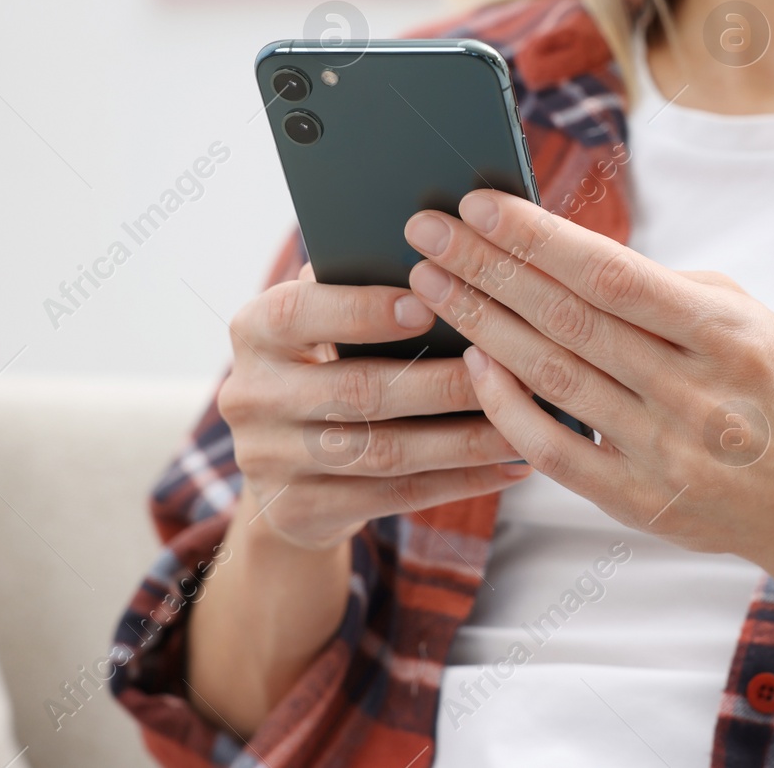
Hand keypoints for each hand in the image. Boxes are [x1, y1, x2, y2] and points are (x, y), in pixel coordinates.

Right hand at [217, 263, 530, 551]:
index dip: (362, 310)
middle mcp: (252, 396)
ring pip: (384, 451)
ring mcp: (269, 461)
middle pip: (358, 391)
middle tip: (508, 370)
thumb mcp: (322, 322)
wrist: (280, 467)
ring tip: (521, 423)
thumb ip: (359, 287)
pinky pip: (395, 497)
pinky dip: (459, 481)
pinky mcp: (300, 511)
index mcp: (255, 331)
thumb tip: (444, 262)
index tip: (429, 303)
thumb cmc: (325, 364)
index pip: (301, 313)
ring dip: (463, 439)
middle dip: (442, 383)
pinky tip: (508, 465)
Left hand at [402, 190, 773, 565]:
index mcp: (729, 336)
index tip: (480, 203)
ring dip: (484, 325)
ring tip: (432, 283)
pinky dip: (509, 407)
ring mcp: (668, 455)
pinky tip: (473, 363)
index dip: (540, 238)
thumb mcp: (750, 322)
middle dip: (489, 268)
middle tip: (428, 231)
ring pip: (554, 378)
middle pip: (569, 320)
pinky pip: (556, 452)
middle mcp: (698, 396)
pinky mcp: (641, 503)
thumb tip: (568, 253)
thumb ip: (667, 291)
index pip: (614, 275)